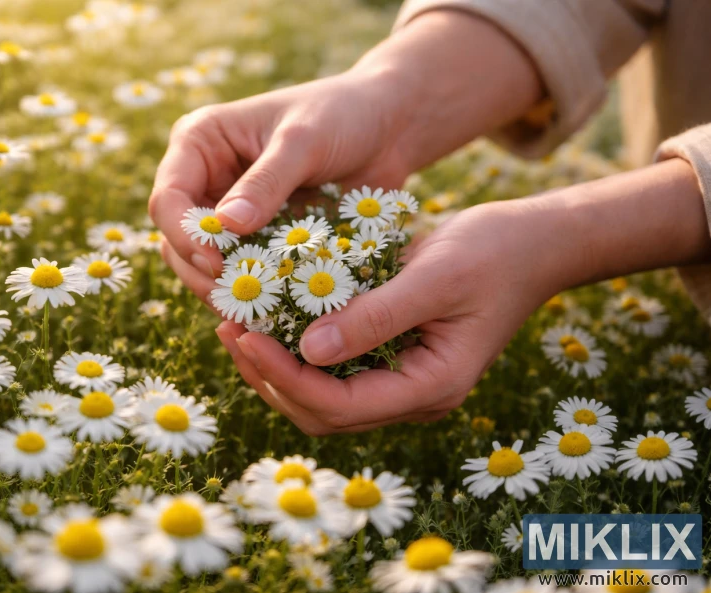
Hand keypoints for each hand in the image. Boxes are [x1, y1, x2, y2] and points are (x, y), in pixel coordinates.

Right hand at [150, 68, 420, 289]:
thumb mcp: (303, 141)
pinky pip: (243, 271)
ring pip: (204, 263)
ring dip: (223, 289)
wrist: (387, 125)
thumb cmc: (342, 114)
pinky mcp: (258, 237)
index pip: (168, 199)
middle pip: (177, 239)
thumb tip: (226, 227)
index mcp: (200, 142)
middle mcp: (205, 178)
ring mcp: (229, 211)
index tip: (216, 264)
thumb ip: (266, 183)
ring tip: (253, 312)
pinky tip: (273, 310)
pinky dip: (253, 291)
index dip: (184, 236)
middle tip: (234, 302)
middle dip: (200, 272)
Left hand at [215, 158, 710, 434]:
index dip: (283, 375)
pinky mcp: (393, 359)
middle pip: (322, 412)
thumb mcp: (434, 277)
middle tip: (229, 329)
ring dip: (276, 368)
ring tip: (236, 325)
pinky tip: (270, 319)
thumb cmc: (491, 253)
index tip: (243, 333)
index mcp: (430, 386)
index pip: (339, 404)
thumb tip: (306, 350)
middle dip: (269, 377)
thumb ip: (376, 317)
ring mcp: (402, 381)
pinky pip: (334, 371)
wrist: (533, 244)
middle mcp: (412, 396)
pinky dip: (296, 351)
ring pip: (323, 397)